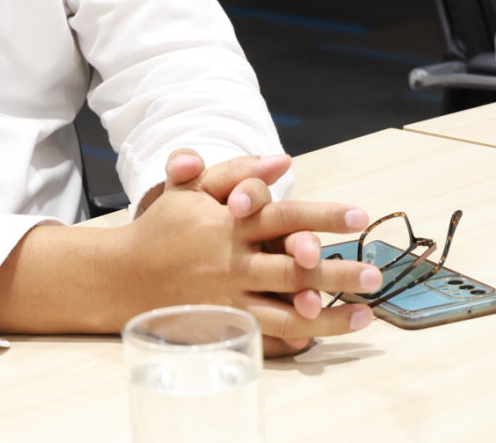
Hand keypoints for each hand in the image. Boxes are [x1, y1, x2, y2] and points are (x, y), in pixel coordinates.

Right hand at [138, 149, 372, 354]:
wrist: (121, 276)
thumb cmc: (164, 228)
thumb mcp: (191, 189)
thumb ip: (236, 171)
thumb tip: (281, 160)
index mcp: (227, 223)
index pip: (282, 215)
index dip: (322, 215)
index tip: (358, 216)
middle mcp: (231, 261)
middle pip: (293, 266)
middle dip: (337, 271)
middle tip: (373, 273)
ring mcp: (228, 297)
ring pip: (287, 308)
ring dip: (329, 311)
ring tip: (365, 313)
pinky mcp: (224, 324)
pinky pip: (268, 333)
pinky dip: (300, 335)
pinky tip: (328, 332)